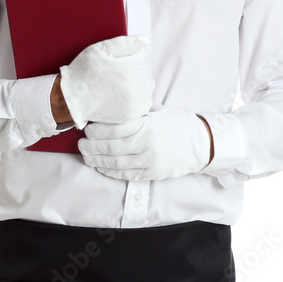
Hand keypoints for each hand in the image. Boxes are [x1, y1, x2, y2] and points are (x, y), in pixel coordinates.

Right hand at [59, 34, 153, 129]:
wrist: (72, 99)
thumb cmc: (83, 73)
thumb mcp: (100, 50)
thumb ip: (125, 43)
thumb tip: (145, 40)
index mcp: (129, 69)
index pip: (144, 54)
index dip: (132, 52)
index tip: (119, 57)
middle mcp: (135, 87)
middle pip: (147, 68)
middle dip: (135, 65)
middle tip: (117, 69)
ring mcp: (135, 103)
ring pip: (148, 84)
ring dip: (139, 80)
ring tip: (121, 81)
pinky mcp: (133, 114)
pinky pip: (146, 100)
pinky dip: (139, 96)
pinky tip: (125, 93)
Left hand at [78, 106, 211, 180]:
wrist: (200, 144)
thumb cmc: (177, 124)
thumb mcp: (157, 112)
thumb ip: (136, 112)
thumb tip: (113, 106)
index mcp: (149, 126)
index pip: (117, 129)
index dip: (98, 130)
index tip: (88, 128)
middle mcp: (148, 145)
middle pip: (113, 148)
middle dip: (93, 147)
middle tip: (81, 144)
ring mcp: (150, 161)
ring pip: (116, 164)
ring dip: (97, 160)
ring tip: (86, 155)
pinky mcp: (152, 174)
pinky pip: (126, 175)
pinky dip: (110, 171)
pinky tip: (100, 166)